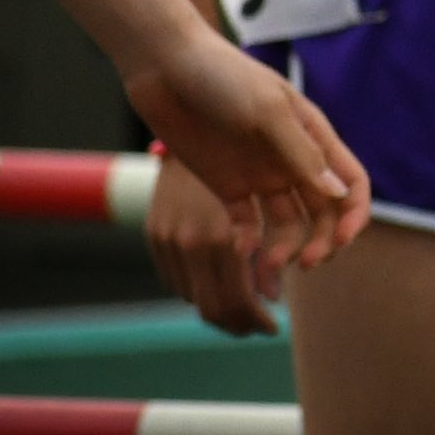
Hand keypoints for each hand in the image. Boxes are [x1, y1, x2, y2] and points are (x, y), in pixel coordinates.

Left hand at [125, 32, 368, 290]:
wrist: (165, 67)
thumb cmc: (222, 76)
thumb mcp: (267, 110)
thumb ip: (301, 153)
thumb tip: (338, 195)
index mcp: (313, 136)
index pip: (350, 183)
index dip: (353, 215)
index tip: (339, 241)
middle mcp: (291, 159)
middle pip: (322, 212)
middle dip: (321, 241)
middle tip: (305, 264)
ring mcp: (259, 174)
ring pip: (286, 225)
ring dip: (284, 249)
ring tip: (265, 265)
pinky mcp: (226, 186)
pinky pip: (245, 225)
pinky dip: (248, 243)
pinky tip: (240, 250)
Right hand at [143, 154, 279, 336]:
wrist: (191, 108)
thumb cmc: (248, 144)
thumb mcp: (276, 188)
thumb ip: (278, 242)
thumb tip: (276, 294)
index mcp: (222, 237)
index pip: (237, 302)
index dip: (257, 320)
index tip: (274, 326)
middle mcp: (190, 241)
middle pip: (212, 307)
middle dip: (239, 323)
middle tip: (261, 326)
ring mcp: (168, 237)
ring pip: (192, 296)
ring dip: (219, 309)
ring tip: (244, 309)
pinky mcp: (156, 231)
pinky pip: (175, 277)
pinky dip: (199, 288)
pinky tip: (219, 282)